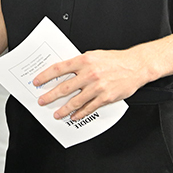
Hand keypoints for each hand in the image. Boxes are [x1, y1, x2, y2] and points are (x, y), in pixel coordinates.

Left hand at [33, 48, 147, 120]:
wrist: (136, 66)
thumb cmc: (115, 60)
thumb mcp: (94, 55)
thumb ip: (80, 63)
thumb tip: (64, 72)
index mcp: (84, 60)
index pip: (59, 68)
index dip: (45, 76)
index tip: (37, 82)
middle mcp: (89, 74)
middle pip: (64, 87)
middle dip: (50, 96)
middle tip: (41, 101)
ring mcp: (97, 87)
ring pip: (75, 101)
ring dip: (63, 109)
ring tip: (56, 113)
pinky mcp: (105, 98)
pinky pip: (89, 108)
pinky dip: (79, 113)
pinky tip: (73, 116)